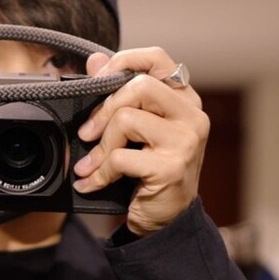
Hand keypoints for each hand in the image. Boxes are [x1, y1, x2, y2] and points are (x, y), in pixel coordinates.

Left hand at [73, 47, 208, 235]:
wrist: (167, 221)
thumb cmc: (152, 173)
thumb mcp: (137, 131)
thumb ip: (119, 95)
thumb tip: (94, 61)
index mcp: (184, 100)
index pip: (157, 58)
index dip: (124, 60)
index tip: (98, 79)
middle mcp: (191, 116)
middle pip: (139, 87)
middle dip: (104, 109)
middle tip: (87, 134)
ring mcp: (185, 141)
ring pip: (127, 120)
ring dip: (100, 146)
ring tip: (90, 165)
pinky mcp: (171, 168)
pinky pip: (120, 158)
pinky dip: (99, 173)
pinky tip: (92, 183)